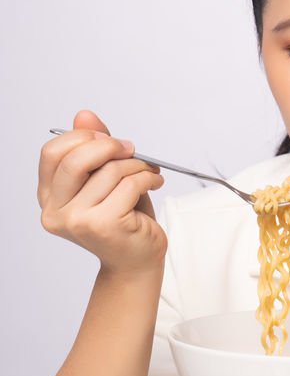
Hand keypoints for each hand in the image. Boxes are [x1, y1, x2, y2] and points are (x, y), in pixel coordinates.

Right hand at [38, 109, 166, 273]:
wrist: (137, 260)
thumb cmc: (123, 218)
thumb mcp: (105, 177)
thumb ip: (93, 147)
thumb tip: (85, 115)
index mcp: (49, 196)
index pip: (52, 153)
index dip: (82, 138)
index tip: (108, 139)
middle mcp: (55, 211)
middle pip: (75, 160)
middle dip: (109, 146)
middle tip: (131, 149)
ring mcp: (77, 221)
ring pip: (109, 171)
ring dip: (137, 165)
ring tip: (148, 172)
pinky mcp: (103, 225)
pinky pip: (129, 185)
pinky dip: (148, 178)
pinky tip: (154, 183)